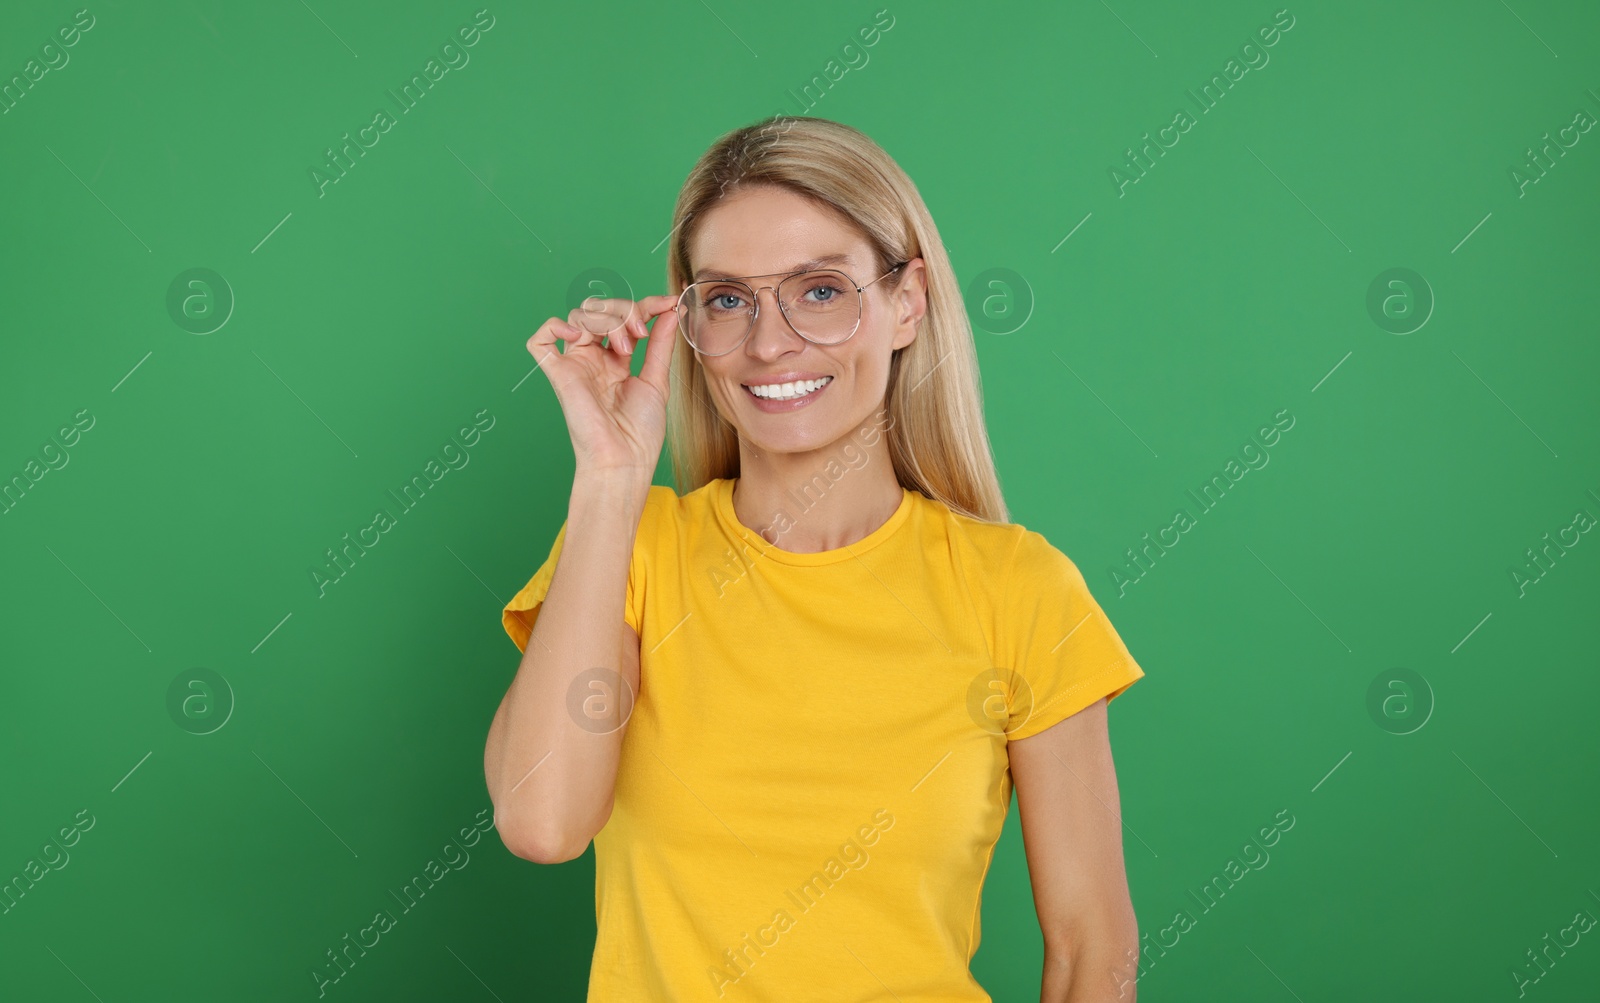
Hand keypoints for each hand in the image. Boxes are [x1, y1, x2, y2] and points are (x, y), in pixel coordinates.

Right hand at [526, 293, 681, 474]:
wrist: (625, 460)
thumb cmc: (640, 432)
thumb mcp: (657, 379)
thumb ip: (660, 344)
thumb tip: (670, 311)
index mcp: (616, 360)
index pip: (624, 318)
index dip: (645, 305)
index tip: (668, 304)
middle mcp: (594, 359)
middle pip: (600, 310)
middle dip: (624, 311)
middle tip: (640, 332)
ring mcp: (575, 365)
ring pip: (579, 316)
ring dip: (606, 320)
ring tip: (624, 347)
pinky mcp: (559, 374)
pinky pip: (540, 341)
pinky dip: (554, 326)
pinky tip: (577, 334)